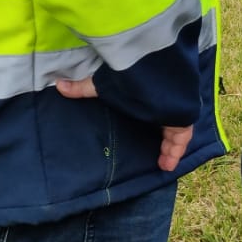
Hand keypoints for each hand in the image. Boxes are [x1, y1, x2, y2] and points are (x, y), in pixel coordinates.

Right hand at [56, 77, 193, 172]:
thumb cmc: (131, 78)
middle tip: (157, 157)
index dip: (152, 121)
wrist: (155, 74)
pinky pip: (182, 139)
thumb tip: (58, 85)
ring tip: (162, 165)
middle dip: (165, 139)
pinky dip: (175, 152)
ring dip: (170, 149)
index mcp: (149, 96)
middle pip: (168, 124)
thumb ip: (83, 87)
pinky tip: (167, 166)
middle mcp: (165, 103)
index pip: (153, 110)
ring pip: (176, 133)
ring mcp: (177, 110)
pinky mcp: (183, 119)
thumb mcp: (104, 85)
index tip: (145, 134)